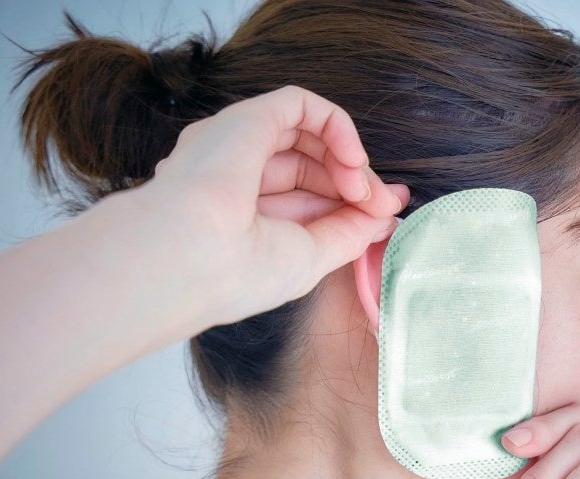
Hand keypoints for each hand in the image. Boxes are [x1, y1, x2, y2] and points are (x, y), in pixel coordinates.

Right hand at [129, 84, 408, 328]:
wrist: (192, 257)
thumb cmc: (239, 272)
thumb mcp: (310, 258)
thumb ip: (348, 233)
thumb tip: (385, 217)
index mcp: (241, 216)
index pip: (307, 198)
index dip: (351, 202)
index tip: (388, 213)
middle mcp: (233, 177)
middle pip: (311, 167)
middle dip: (356, 184)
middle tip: (385, 203)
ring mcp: (236, 145)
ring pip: (307, 136)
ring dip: (349, 160)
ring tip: (365, 190)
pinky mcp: (247, 119)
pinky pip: (300, 105)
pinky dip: (336, 125)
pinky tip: (353, 159)